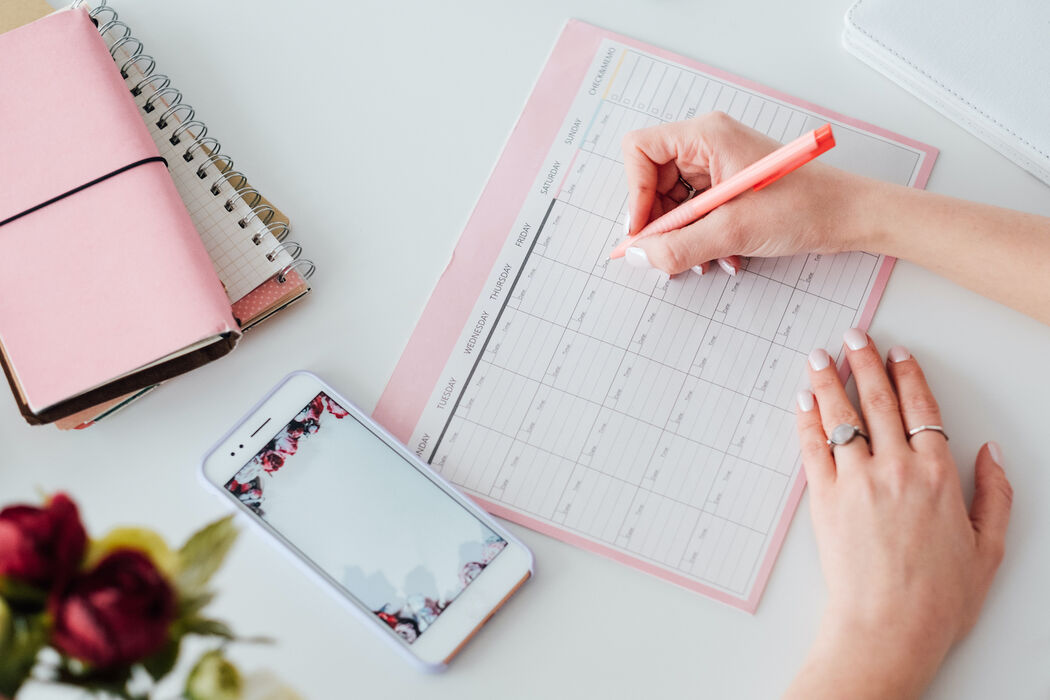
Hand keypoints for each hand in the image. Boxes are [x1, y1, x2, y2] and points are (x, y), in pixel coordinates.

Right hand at [621, 112, 870, 274]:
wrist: (850, 217)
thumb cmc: (804, 208)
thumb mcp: (732, 232)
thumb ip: (677, 247)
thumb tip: (637, 256)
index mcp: (706, 135)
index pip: (640, 150)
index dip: (635, 192)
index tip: (643, 231)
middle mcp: (708, 144)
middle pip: (653, 180)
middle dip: (660, 223)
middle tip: (667, 256)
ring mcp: (719, 165)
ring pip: (673, 202)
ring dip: (682, 237)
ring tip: (703, 261)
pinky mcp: (729, 186)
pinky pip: (696, 212)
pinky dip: (700, 238)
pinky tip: (721, 257)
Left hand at [785, 330, 1011, 699]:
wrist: (889, 626)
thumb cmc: (939, 596)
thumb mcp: (988, 548)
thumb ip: (994, 494)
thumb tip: (989, 451)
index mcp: (939, 475)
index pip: (922, 409)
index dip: (908, 375)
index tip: (898, 353)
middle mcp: (896, 468)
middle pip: (879, 401)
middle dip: (866, 362)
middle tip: (855, 336)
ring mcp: (856, 480)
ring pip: (842, 416)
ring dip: (830, 380)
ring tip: (820, 355)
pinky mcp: (823, 497)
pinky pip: (812, 447)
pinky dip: (807, 419)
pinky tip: (803, 400)